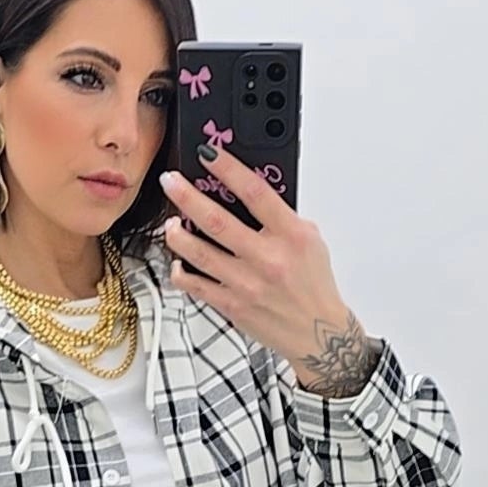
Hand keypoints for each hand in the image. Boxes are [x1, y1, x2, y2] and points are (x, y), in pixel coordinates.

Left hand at [159, 147, 380, 397]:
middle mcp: (267, 259)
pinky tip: (178, 262)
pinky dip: (181, 272)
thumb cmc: (312, 285)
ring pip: (199, 253)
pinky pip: (196, 285)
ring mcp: (246, 284)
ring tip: (171, 223)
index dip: (228, 168)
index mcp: (290, 235)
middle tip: (170, 181)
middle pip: (217, 221)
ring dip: (177, 234)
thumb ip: (280, 217)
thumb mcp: (309, 240)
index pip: (255, 192)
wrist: (317, 333)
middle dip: (187, 196)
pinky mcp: (232, 306)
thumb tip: (247, 192)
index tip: (208, 153)